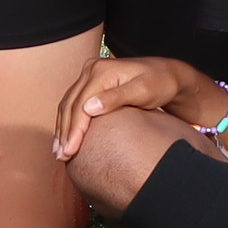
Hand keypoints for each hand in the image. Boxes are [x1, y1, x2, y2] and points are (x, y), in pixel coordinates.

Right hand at [52, 55, 205, 161]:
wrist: (168, 75)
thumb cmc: (159, 84)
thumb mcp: (143, 91)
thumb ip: (116, 98)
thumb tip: (88, 108)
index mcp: (102, 71)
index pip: (81, 104)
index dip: (74, 130)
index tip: (70, 151)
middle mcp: (92, 70)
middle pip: (71, 105)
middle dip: (64, 132)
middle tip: (61, 156)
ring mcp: (90, 75)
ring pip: (68, 104)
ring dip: (62, 129)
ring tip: (59, 151)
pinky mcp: (92, 82)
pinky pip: (73, 103)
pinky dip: (68, 121)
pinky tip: (66, 137)